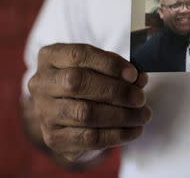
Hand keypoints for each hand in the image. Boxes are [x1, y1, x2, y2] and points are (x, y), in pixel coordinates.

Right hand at [28, 43, 151, 160]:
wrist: (72, 110)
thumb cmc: (92, 79)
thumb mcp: (103, 67)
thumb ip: (121, 70)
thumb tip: (139, 79)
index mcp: (51, 56)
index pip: (78, 55)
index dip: (109, 64)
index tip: (134, 74)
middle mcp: (41, 83)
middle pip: (77, 83)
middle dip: (116, 91)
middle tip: (140, 98)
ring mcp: (44, 112)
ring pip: (84, 113)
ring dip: (121, 115)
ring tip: (143, 114)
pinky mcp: (54, 138)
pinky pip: (88, 138)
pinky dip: (117, 134)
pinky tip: (135, 130)